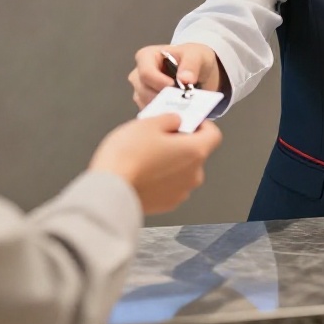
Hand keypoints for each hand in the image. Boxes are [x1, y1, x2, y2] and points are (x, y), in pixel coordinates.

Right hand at [90, 113, 223, 214]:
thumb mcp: (148, 123)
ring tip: (145, 155)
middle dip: (180, 142)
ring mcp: (181, 192)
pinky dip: (161, 178)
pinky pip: (170, 185)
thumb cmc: (127, 156)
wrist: (109, 189)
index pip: (213, 134)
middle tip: (158, 135)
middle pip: (196, 153)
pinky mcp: (167, 204)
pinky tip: (142, 172)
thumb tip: (176, 121)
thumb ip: (169, 119)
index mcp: (194, 151)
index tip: (188, 120)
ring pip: (182, 170)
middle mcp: (193, 174)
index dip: (202, 124)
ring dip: (171, 161)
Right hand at [128, 43, 222, 108]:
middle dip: (164, 97)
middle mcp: (139, 75)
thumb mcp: (197, 55)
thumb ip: (191, 64)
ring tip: (183, 105)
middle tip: (183, 99)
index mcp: (146, 57)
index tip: (175, 87)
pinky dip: (166, 115)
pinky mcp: (148, 106)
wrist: (203, 72)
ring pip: (147, 104)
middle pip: (144, 91)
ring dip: (166, 107)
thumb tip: (185, 79)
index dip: (159, 82)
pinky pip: (152, 114)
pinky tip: (179, 112)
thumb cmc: (195, 59)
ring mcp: (142, 92)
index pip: (146, 73)